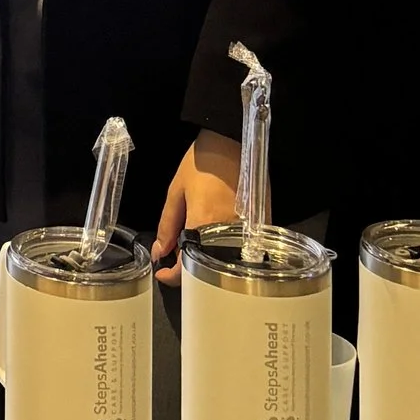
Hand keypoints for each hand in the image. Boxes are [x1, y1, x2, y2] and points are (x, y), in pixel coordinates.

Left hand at [153, 130, 240, 282]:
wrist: (231, 142)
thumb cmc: (201, 164)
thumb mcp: (176, 191)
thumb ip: (167, 224)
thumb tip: (160, 252)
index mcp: (204, 225)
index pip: (188, 266)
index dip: (172, 276)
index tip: (161, 274)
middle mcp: (228, 234)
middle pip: (207, 267)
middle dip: (188, 268)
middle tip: (176, 258)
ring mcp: (247, 232)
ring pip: (224, 260)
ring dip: (206, 259)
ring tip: (192, 247)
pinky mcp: (260, 226)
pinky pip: (241, 249)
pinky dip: (224, 249)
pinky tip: (213, 240)